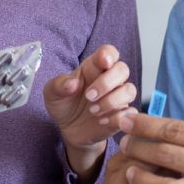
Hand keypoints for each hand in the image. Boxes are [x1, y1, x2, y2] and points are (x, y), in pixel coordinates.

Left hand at [43, 44, 135, 182]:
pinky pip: (131, 113)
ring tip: (93, 111)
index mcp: (93, 68)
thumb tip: (72, 83)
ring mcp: (117, 97)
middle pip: (122, 69)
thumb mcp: (52, 94)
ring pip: (130, 90)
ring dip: (112, 101)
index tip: (103, 62)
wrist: (68, 130)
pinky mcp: (121, 115)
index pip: (108, 53)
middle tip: (89, 96)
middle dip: (107, 82)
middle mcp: (109, 80)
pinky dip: (117, 117)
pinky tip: (101, 121)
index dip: (109, 54)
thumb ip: (59, 85)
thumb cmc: (63, 105)